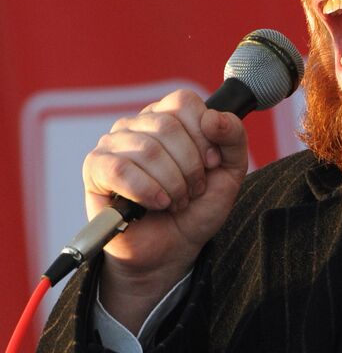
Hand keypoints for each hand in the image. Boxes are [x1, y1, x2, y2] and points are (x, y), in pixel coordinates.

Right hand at [83, 90, 247, 328]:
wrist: (172, 249)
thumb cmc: (196, 208)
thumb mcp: (230, 173)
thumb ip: (234, 138)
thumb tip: (214, 118)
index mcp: (169, 116)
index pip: (184, 102)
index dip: (203, 136)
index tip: (210, 164)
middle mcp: (139, 123)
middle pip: (167, 126)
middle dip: (189, 167)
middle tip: (192, 190)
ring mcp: (114, 143)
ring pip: (147, 150)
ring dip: (171, 184)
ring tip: (174, 201)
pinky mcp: (96, 168)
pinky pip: (120, 169)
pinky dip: (146, 191)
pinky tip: (156, 204)